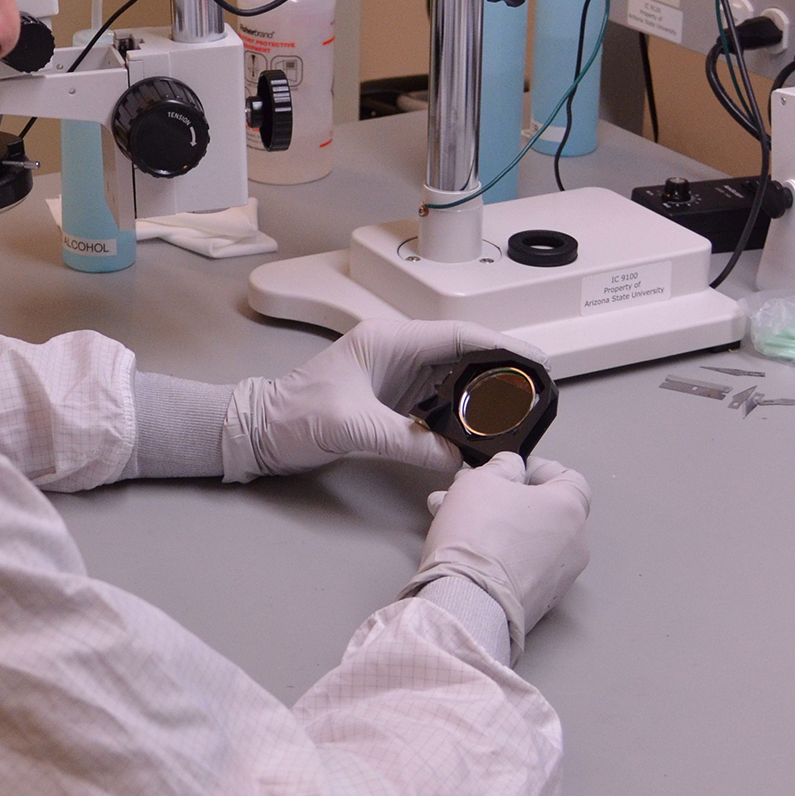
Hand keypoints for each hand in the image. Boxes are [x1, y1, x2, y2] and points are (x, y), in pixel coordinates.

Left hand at [221, 319, 548, 479]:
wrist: (258, 432)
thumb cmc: (292, 416)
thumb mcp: (352, 428)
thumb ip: (408, 443)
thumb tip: (457, 460)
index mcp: (388, 341)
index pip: (458, 335)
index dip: (503, 345)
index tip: (537, 361)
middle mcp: (396, 351)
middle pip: (464, 354)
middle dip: (501, 371)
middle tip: (536, 394)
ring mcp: (395, 375)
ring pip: (454, 379)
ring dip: (483, 395)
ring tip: (517, 415)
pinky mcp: (392, 399)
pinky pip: (437, 402)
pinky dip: (460, 414)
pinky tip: (478, 432)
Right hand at [402, 452, 590, 661]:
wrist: (470, 599)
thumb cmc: (478, 536)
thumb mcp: (481, 480)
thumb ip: (502, 467)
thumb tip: (511, 468)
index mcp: (569, 508)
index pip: (568, 478)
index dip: (536, 469)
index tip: (509, 470)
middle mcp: (575, 543)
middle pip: (543, 509)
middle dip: (506, 498)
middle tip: (473, 494)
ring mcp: (561, 576)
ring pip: (529, 538)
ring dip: (499, 525)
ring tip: (457, 521)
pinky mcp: (542, 601)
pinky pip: (524, 566)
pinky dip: (502, 555)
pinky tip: (469, 550)